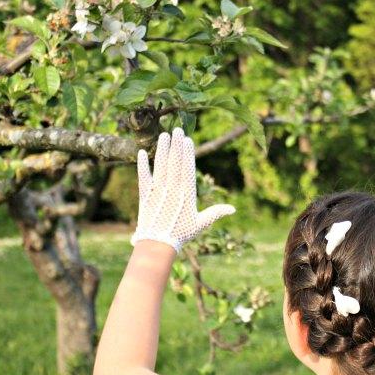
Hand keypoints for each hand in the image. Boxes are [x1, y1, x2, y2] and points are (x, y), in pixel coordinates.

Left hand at [131, 128, 235, 251]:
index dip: (187, 153)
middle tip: (177, 129)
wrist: (158, 244)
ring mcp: (158, 191)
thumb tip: (233, 209)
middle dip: (176, 145)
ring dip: (162, 150)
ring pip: (160, 166)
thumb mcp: (201, 223)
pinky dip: (142, 165)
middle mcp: (172, 189)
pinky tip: (141, 152)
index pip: (187, 169)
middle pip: (174, 163)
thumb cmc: (181, 234)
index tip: (188, 139)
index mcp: (186, 194)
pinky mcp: (145, 195)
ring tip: (164, 135)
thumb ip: (216, 213)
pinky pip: (143, 177)